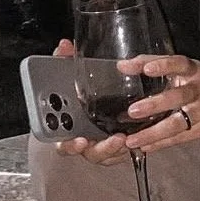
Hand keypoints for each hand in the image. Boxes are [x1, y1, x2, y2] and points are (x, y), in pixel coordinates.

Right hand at [50, 38, 129, 165]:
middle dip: (100, 148)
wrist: (87, 101)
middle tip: (115, 138)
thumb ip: (62, 62)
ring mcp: (97, 146)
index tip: (79, 140)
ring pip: (105, 154)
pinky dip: (128, 147)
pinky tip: (136, 137)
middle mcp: (81, 140)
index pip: (63, 143)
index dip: (69, 145)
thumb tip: (64, 46)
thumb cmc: (73, 94)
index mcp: (66, 127)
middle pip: (88, 152)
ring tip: (125, 137)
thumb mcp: (66, 76)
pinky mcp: (113, 146)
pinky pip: (120, 152)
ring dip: (115, 148)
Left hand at [115, 54, 199, 153]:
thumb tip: (122, 66)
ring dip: (153, 132)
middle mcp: (199, 89)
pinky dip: (160, 143)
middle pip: (178, 97)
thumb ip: (153, 64)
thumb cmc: (196, 83)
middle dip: (155, 104)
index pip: (179, 63)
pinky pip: (178, 138)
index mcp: (193, 70)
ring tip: (132, 140)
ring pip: (176, 124)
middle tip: (133, 111)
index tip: (146, 69)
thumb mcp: (182, 69)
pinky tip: (143, 147)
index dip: (163, 65)